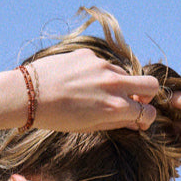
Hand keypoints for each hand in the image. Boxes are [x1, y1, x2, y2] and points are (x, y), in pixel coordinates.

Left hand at [29, 49, 160, 132]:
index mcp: (116, 107)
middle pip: (150, 85)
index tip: (140, 120)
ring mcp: (103, 66)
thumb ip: (117, 122)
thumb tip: (135, 122)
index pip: (148, 111)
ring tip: (98, 95)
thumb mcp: (90, 126)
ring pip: (125, 75)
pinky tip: (81, 83)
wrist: (30, 94)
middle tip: (134, 103)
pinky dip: (100, 74)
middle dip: (147, 95)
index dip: (146, 118)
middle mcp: (114, 84)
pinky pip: (104, 65)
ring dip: (120, 85)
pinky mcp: (89, 54)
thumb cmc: (58, 117)